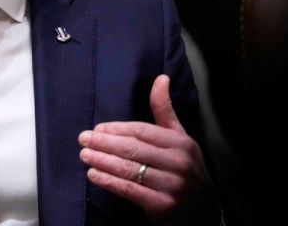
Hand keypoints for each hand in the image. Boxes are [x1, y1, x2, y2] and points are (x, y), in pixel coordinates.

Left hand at [78, 75, 219, 225]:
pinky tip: (94, 175)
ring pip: (129, 169)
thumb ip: (165, 109)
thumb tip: (161, 77)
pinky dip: (109, 182)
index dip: (117, 129)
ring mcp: (172, 185)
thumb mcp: (180, 137)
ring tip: (84, 155)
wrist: (204, 210)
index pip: (142, 131)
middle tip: (83, 139)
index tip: (97, 129)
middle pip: (133, 148)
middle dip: (104, 143)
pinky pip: (131, 190)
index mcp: (180, 142)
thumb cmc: (186, 168)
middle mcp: (178, 162)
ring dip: (102, 161)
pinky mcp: (163, 206)